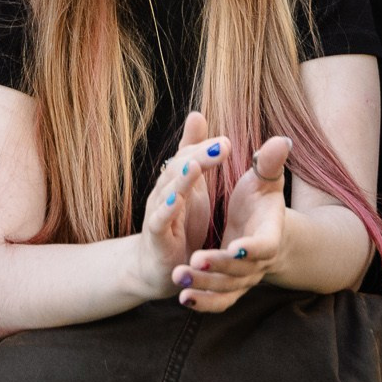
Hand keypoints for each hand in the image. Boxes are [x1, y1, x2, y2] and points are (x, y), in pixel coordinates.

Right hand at [130, 113, 223, 301]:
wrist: (154, 268)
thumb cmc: (176, 225)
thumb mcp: (191, 187)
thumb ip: (194, 154)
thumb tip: (196, 114)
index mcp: (176, 181)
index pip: (189, 157)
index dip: (206, 148)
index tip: (227, 141)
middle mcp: (164, 193)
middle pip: (180, 169)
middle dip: (200, 156)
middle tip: (223, 145)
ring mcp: (158, 213)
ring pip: (168, 191)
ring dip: (182, 178)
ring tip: (196, 164)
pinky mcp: (156, 237)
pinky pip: (159, 221)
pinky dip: (167, 210)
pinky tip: (178, 200)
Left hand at [177, 138, 288, 311]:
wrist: (264, 234)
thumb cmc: (262, 203)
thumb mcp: (264, 181)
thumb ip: (269, 163)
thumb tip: (282, 140)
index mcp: (270, 236)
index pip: (265, 246)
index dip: (252, 249)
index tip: (235, 247)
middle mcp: (258, 262)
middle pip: (240, 271)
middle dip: (218, 266)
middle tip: (195, 260)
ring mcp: (244, 279)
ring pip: (226, 289)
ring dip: (204, 285)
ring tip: (179, 276)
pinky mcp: (230, 288)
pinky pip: (219, 302)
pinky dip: (203, 303)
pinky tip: (183, 298)